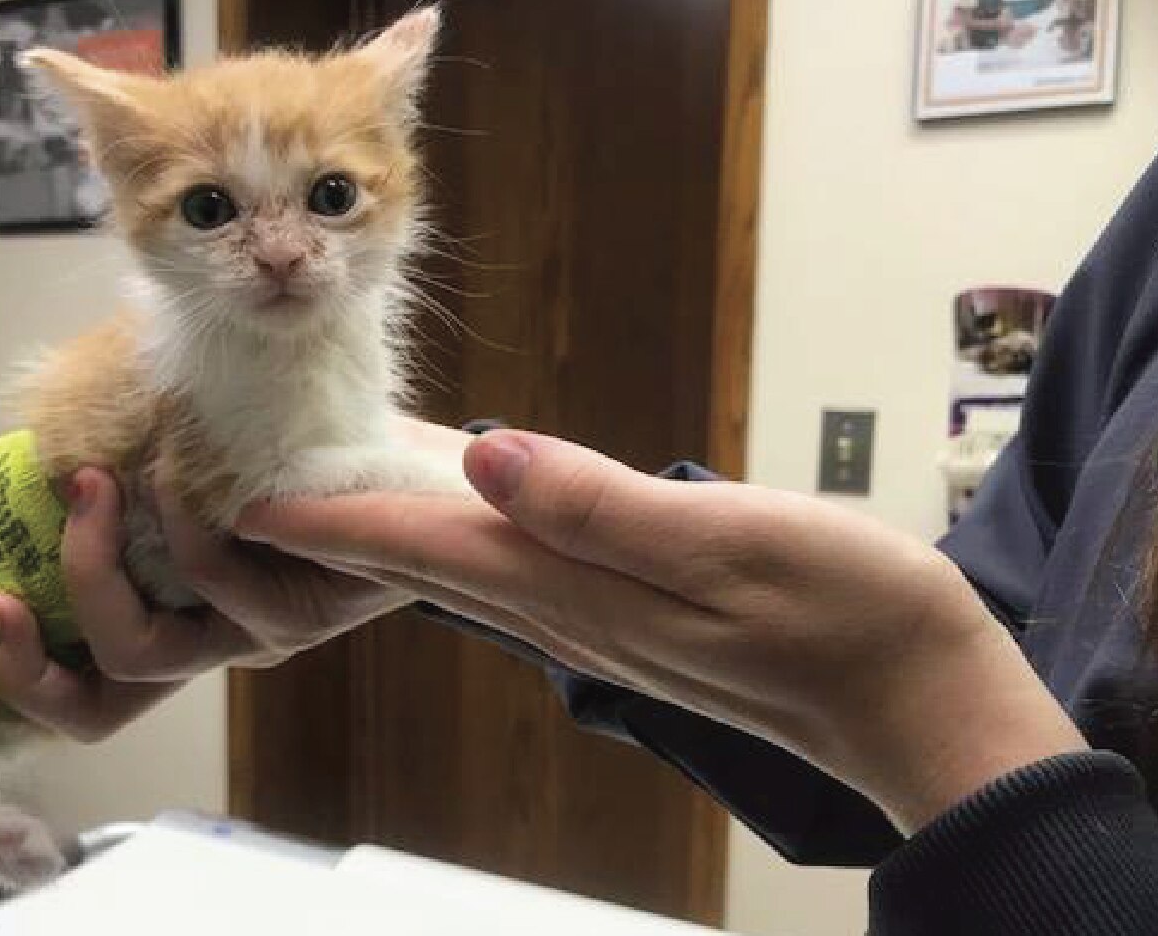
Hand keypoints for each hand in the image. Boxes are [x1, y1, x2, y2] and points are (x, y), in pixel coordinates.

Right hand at [0, 418, 471, 742]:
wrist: (407, 452)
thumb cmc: (286, 448)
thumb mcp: (182, 457)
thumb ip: (122, 469)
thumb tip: (46, 438)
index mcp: (172, 620)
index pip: (83, 697)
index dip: (19, 676)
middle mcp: (208, 644)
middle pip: (97, 708)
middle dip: (32, 650)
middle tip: (16, 574)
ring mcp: (255, 637)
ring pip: (149, 652)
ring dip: (99, 560)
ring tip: (108, 481)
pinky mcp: (307, 615)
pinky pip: (220, 585)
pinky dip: (184, 522)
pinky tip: (184, 466)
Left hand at [237, 430, 1087, 832]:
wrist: (914, 696)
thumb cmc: (847, 614)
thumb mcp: (730, 541)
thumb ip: (600, 505)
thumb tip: (482, 461)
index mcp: (577, 589)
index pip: (421, 547)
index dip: (330, 517)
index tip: (243, 496)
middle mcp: (567, 612)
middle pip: (419, 565)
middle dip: (331, 528)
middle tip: (255, 480)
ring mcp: (597, 620)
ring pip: (460, 568)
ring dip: (386, 529)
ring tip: (330, 480)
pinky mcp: (631, 615)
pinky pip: (514, 570)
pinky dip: (462, 533)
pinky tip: (460, 503)